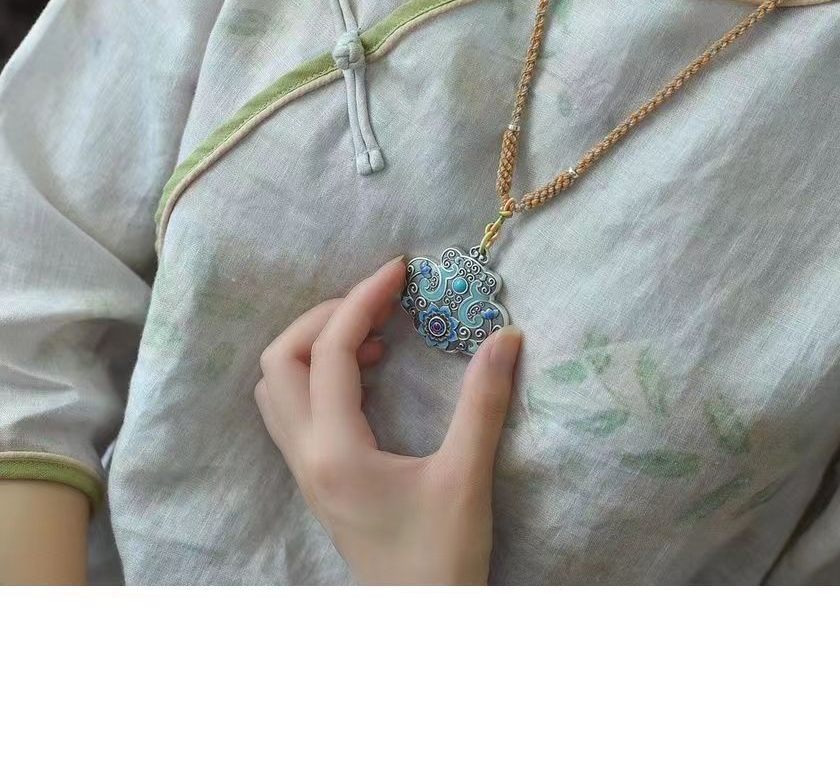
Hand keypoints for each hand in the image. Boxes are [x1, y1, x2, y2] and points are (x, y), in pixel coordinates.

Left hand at [255, 255, 522, 584]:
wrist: (422, 624)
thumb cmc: (443, 557)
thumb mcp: (467, 478)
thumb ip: (484, 402)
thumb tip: (507, 334)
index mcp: (335, 451)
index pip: (331, 352)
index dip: (362, 300)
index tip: (399, 270)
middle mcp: (306, 456)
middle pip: (282, 360)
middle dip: (328, 316)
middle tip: (383, 302)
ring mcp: (306, 470)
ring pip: (279, 385)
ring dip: (319, 345)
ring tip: (378, 335)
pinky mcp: (318, 479)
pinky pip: (296, 407)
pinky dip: (322, 373)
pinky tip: (373, 374)